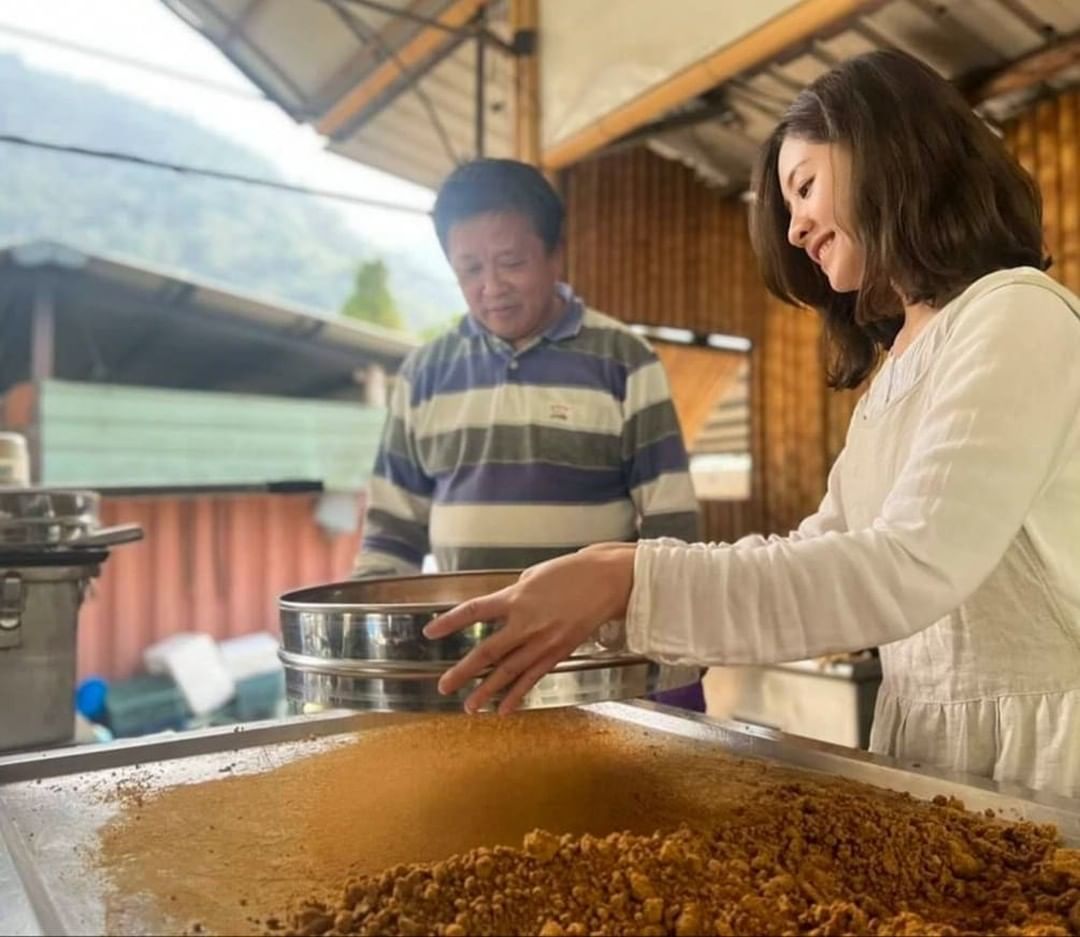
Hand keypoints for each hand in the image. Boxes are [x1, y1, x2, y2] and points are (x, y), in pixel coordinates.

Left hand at [423, 542, 637, 713]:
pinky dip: (518, 694)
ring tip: (469, 707)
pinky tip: (504, 708)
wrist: (608, 581)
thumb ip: (515, 595)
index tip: (430, 632)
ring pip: (509, 671)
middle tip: (444, 687)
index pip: (474, 611)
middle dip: (464, 671)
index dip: (450, 622)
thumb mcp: (534, 575)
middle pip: (488, 652)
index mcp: (516, 598)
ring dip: (487, 691)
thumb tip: (503, 609)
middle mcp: (526, 623)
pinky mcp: (558, 652)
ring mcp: (543, 641)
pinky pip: (533, 677)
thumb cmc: (572, 571)